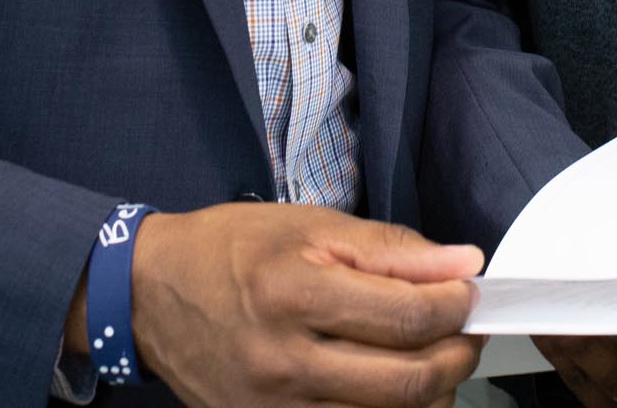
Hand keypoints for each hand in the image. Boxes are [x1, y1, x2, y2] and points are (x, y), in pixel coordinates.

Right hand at [129, 202, 485, 407]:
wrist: (148, 294)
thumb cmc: (230, 250)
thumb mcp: (309, 226)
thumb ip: (389, 249)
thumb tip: (462, 263)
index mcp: (294, 294)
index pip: (407, 316)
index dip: (456, 306)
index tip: (468, 292)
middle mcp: (283, 362)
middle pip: (407, 382)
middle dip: (457, 355)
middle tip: (466, 331)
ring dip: (431, 395)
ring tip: (434, 360)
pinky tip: (392, 391)